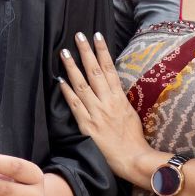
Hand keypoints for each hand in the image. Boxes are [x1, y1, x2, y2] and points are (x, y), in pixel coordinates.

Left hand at [57, 32, 152, 184]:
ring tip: (64, 52)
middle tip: (78, 35)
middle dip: (86, 52)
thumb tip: (112, 86)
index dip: (102, 51)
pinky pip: (76, 105)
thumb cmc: (133, 139)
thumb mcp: (130, 113)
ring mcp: (97, 113)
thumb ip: (119, 98)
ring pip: (82, 85)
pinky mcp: (88, 125)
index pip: (109, 69)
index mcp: (119, 98)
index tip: (96, 36)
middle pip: (94, 72)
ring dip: (72, 67)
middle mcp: (107, 102)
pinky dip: (67, 92)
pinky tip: (60, 80)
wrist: (134, 159)